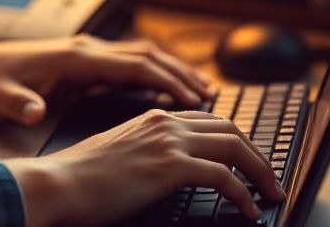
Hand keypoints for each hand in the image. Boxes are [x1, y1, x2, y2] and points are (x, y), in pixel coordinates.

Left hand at [0, 34, 212, 124]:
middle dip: (179, 73)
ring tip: (200, 92)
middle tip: (211, 95)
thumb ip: (19, 106)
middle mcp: (83, 50)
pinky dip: (151, 76)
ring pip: (138, 57)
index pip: (131, 65)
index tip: (193, 98)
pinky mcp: (80, 65)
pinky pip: (126, 66)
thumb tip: (34, 112)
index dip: (165, 81)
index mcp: (72, 57)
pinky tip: (164, 93)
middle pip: (144, 56)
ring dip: (169, 71)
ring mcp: (83, 54)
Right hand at [4, 109, 285, 225]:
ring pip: (236, 149)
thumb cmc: (80, 177)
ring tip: (270, 195)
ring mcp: (168, 142)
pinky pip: (224, 178)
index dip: (238, 142)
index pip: (211, 122)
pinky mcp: (170, 166)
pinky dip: (244, 195)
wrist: (59, 184)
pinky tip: (249, 211)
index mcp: (152, 117)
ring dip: (261, 174)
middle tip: (271, 182)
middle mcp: (164, 123)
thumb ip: (147, 152)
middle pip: (231, 131)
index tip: (252, 163)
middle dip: (259, 157)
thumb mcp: (119, 154)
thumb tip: (168, 171)